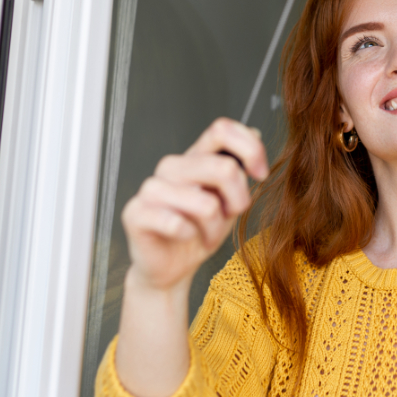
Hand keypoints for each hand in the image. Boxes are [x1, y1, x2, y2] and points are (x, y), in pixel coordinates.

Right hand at [120, 118, 268, 293]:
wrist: (172, 267)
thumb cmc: (201, 231)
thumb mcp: (230, 200)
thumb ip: (239, 169)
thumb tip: (255, 132)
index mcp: (195, 156)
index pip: (222, 129)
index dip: (250, 148)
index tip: (261, 174)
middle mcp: (172, 166)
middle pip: (223, 168)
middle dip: (239, 200)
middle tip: (231, 217)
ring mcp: (152, 187)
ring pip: (205, 203)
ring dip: (215, 228)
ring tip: (207, 235)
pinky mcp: (135, 212)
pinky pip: (176, 223)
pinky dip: (190, 235)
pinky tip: (185, 237)